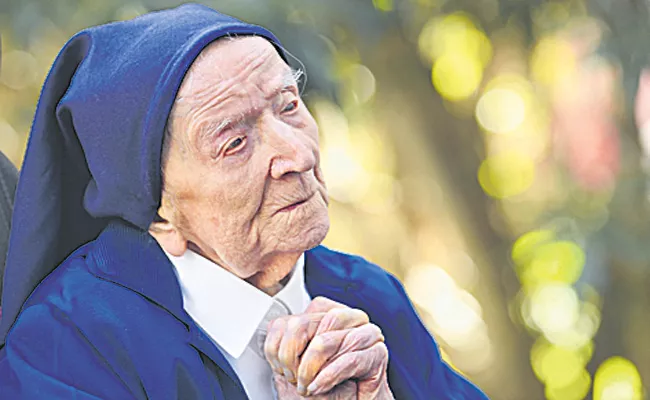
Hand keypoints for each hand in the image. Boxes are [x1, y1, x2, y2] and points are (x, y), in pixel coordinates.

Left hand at [264, 297, 393, 398]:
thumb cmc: (328, 393)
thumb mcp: (298, 367)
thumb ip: (288, 344)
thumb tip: (275, 327)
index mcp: (328, 316)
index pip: (295, 316)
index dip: (282, 344)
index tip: (282, 367)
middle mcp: (347, 319)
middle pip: (305, 323)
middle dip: (292, 357)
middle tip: (294, 378)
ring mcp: (365, 333)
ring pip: (324, 340)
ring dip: (308, 369)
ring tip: (307, 386)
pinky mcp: (377, 353)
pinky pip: (347, 359)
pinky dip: (327, 376)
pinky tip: (319, 387)